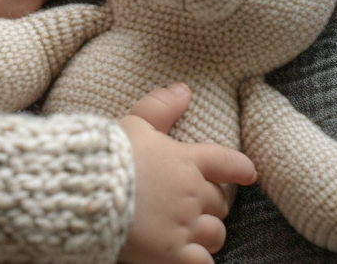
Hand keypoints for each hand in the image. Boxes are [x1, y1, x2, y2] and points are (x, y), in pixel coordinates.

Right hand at [118, 83, 257, 263]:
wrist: (88, 192)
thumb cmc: (108, 157)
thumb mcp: (133, 124)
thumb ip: (160, 107)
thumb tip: (184, 89)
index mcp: (187, 161)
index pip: (226, 162)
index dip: (239, 168)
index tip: (249, 173)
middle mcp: (192, 194)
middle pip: (220, 203)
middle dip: (212, 206)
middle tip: (195, 208)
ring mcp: (185, 226)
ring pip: (215, 234)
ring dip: (207, 234)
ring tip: (192, 235)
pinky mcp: (172, 254)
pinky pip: (201, 263)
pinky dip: (199, 262)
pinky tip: (190, 260)